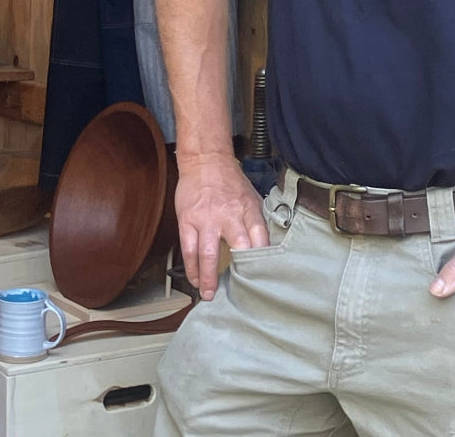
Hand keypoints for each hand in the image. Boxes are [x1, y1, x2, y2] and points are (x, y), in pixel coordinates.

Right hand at [174, 154, 268, 300]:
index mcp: (249, 210)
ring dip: (208, 277)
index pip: (262, 239)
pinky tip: (194, 278)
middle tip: (238, 294)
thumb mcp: (252, 198)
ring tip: (209, 294)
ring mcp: (206, 219)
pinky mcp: (187, 220)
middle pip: (237, 249)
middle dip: (238, 275)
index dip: (263, 261)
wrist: (205, 160)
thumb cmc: (231, 182)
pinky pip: (188, 248)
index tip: (263, 279)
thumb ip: (258, 223)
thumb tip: (267, 250)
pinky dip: (191, 266)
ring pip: (208, 254)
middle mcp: (229, 216)